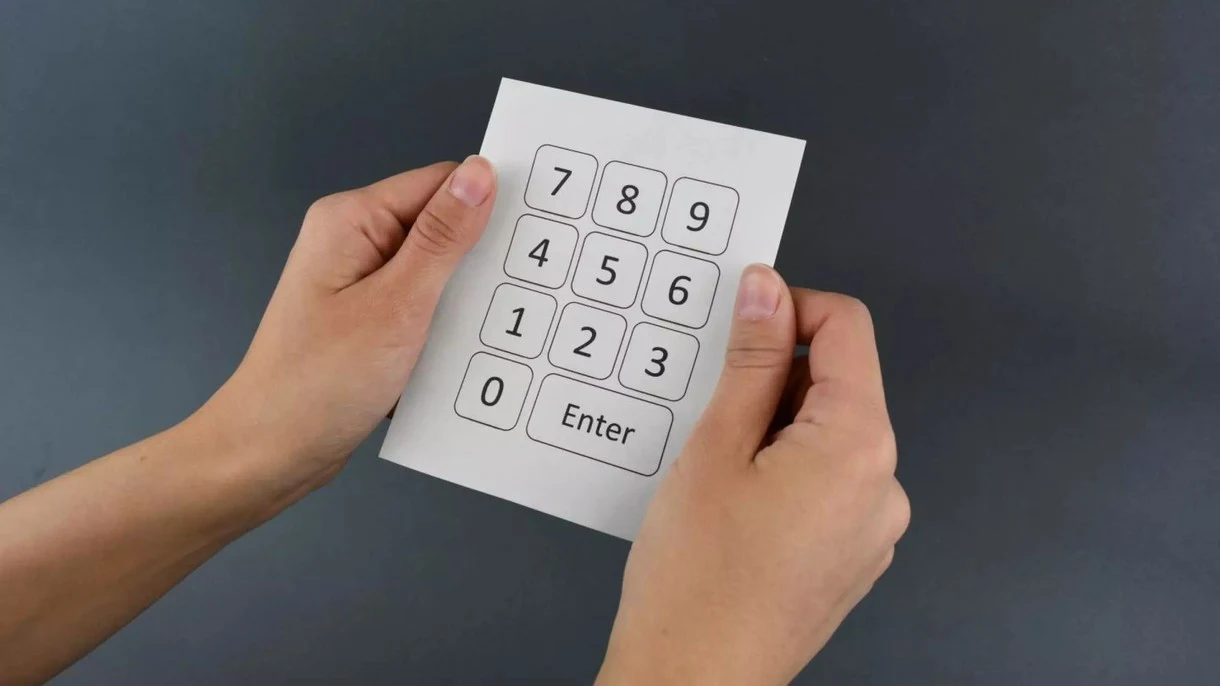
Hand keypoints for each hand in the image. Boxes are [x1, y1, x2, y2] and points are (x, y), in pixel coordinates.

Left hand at [202, 156, 497, 489]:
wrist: (271, 453)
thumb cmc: (320, 382)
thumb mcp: (397, 306)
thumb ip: (442, 239)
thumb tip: (481, 173)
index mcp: (352, 219)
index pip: (439, 184)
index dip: (489, 204)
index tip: (538, 233)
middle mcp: (353, 241)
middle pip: (439, 226)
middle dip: (480, 257)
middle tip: (527, 291)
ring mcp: (358, 282)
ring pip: (435, 272)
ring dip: (465, 298)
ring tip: (500, 327)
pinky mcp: (367, 320)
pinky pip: (422, 306)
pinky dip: (445, 326)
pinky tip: (467, 352)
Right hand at [598, 266, 909, 684]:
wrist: (694, 680)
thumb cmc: (697, 583)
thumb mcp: (715, 449)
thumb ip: (750, 362)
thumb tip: (766, 292)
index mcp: (858, 448)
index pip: (847, 328)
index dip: (790, 309)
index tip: (742, 320)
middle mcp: (883, 486)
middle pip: (839, 384)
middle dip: (775, 378)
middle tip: (710, 409)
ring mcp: (873, 527)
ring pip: (828, 435)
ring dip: (775, 426)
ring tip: (715, 469)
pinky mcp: (853, 554)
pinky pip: (826, 482)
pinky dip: (784, 469)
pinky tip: (734, 501)